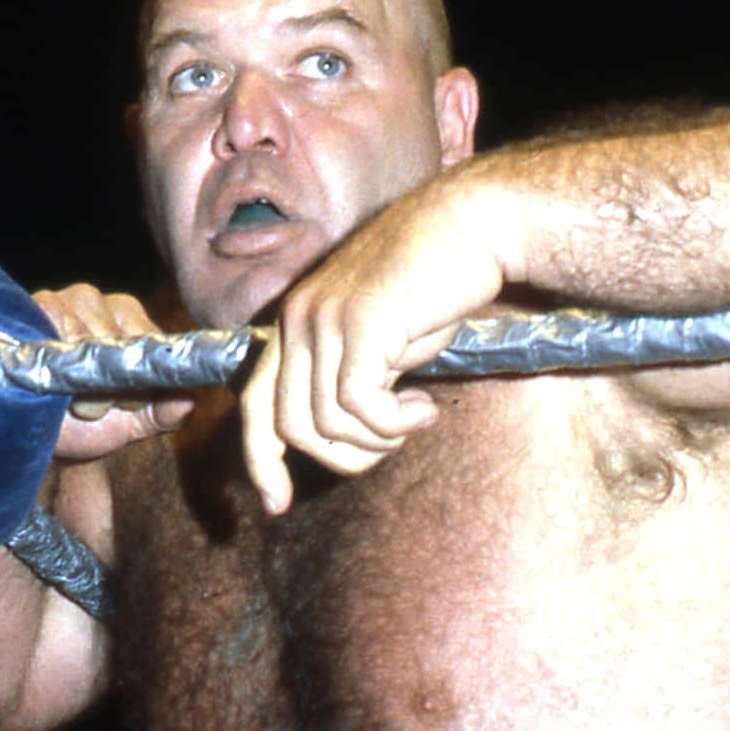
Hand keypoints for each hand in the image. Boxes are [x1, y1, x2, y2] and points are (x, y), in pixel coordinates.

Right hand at [32, 284, 195, 462]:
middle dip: (107, 383)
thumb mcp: (134, 422)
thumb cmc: (89, 422)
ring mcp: (59, 300)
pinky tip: (49, 383)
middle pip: (113, 337)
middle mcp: (94, 300)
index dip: (139, 375)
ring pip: (80, 338)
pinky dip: (51, 366)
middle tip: (95, 408)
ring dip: (78, 380)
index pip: (145, 335)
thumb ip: (164, 411)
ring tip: (72, 401)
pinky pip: (48, 332)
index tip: (130, 403)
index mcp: (128, 317)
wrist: (42, 436)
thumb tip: (187, 400)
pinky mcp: (26, 309)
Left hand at [239, 168, 511, 512]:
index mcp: (296, 323)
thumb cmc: (438, 284)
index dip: (260, 460)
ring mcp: (324, 319)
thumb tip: (346, 438)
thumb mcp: (384, 342)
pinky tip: (424, 408)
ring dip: (375, 440)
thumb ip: (354, 381)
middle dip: (339, 458)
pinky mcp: (359, 324)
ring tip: (413, 418)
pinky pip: (358, 406)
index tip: (276, 505)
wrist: (474, 225)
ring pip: (325, 423)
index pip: (255, 404)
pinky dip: (393, 424)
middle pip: (288, 426)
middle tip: (387, 450)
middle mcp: (298, 319)